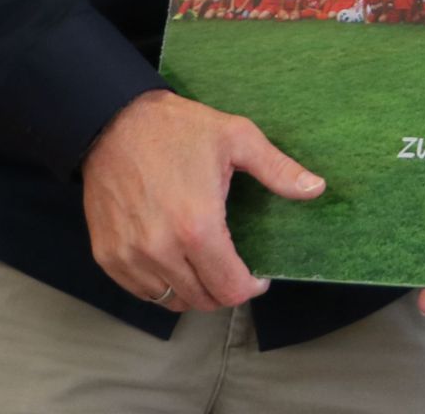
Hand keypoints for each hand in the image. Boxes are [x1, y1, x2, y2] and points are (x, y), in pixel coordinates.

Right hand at [81, 89, 324, 312]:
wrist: (113, 123)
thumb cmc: (178, 129)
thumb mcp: (237, 138)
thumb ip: (278, 170)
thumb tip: (317, 189)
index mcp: (197, 226)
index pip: (230, 288)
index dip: (251, 287)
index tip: (257, 275)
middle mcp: (161, 250)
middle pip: (203, 301)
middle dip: (225, 289)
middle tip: (234, 266)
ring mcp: (130, 257)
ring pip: (171, 301)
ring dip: (194, 290)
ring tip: (205, 263)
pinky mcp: (107, 256)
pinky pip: (142, 292)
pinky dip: (162, 286)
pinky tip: (175, 261)